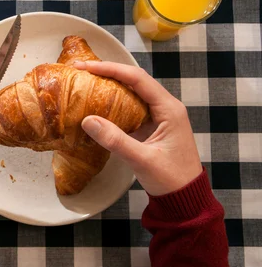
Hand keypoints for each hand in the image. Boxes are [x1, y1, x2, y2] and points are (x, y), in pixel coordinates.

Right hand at [74, 61, 202, 195]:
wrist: (185, 199)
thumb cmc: (171, 179)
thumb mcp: (142, 159)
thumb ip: (115, 140)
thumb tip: (87, 120)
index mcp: (169, 109)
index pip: (137, 79)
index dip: (111, 69)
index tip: (87, 67)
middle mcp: (165, 106)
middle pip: (134, 80)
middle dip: (107, 72)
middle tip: (81, 70)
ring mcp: (158, 116)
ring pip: (131, 92)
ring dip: (109, 85)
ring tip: (86, 81)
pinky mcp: (150, 125)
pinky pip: (130, 106)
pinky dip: (112, 101)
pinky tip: (96, 103)